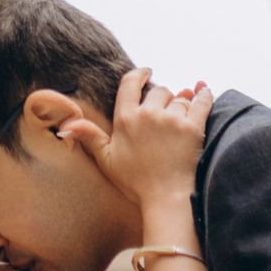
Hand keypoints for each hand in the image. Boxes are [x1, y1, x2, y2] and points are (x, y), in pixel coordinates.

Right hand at [55, 67, 210, 221]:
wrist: (165, 198)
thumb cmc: (135, 182)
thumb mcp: (106, 160)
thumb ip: (89, 137)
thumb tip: (66, 124)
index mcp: (126, 119)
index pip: (131, 83)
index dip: (140, 74)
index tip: (147, 72)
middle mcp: (148, 114)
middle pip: (159, 90)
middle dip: (162, 98)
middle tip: (164, 112)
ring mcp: (172, 119)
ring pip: (180, 98)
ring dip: (181, 104)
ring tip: (180, 117)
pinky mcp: (193, 127)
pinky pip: (202, 102)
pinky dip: (204, 96)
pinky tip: (203, 91)